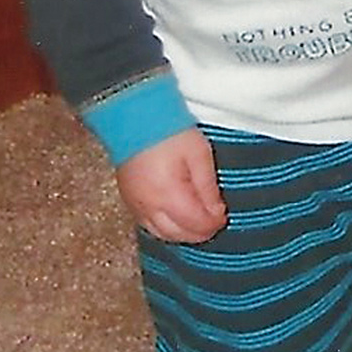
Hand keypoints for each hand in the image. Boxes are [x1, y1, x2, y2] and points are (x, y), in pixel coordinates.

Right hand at [116, 126, 227, 242]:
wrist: (135, 116)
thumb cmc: (169, 131)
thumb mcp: (199, 155)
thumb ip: (208, 187)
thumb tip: (216, 212)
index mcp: (168, 195)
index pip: (195, 224)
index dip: (213, 224)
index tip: (223, 216)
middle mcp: (148, 206)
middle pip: (177, 235)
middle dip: (199, 232)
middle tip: (214, 221)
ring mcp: (135, 204)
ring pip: (161, 234)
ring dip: (181, 233)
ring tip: (198, 221)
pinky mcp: (128, 199)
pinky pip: (147, 225)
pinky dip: (164, 227)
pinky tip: (176, 219)